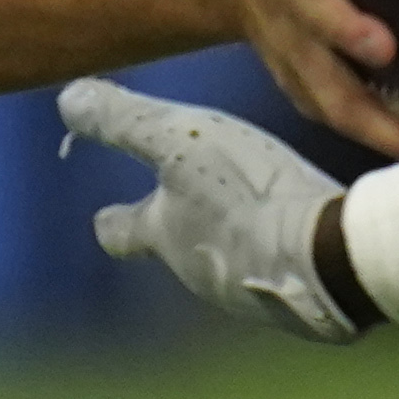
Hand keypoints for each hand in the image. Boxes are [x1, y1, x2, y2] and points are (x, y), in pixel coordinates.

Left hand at [61, 79, 359, 341]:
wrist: (331, 257)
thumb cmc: (246, 193)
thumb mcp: (177, 141)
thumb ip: (122, 121)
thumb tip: (66, 100)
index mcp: (165, 237)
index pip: (120, 233)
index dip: (112, 219)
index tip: (104, 215)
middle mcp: (201, 273)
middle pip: (181, 246)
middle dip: (182, 224)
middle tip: (192, 199)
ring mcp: (251, 292)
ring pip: (232, 257)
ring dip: (237, 234)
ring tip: (260, 204)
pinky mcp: (303, 298)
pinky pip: (282, 267)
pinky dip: (283, 246)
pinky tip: (307, 226)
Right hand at [231, 0, 398, 159]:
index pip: (314, 10)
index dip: (344, 29)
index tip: (384, 46)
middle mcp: (294, 37)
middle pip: (328, 91)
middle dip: (375, 119)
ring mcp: (300, 72)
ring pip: (340, 119)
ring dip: (389, 144)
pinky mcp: (312, 94)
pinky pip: (349, 125)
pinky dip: (387, 144)